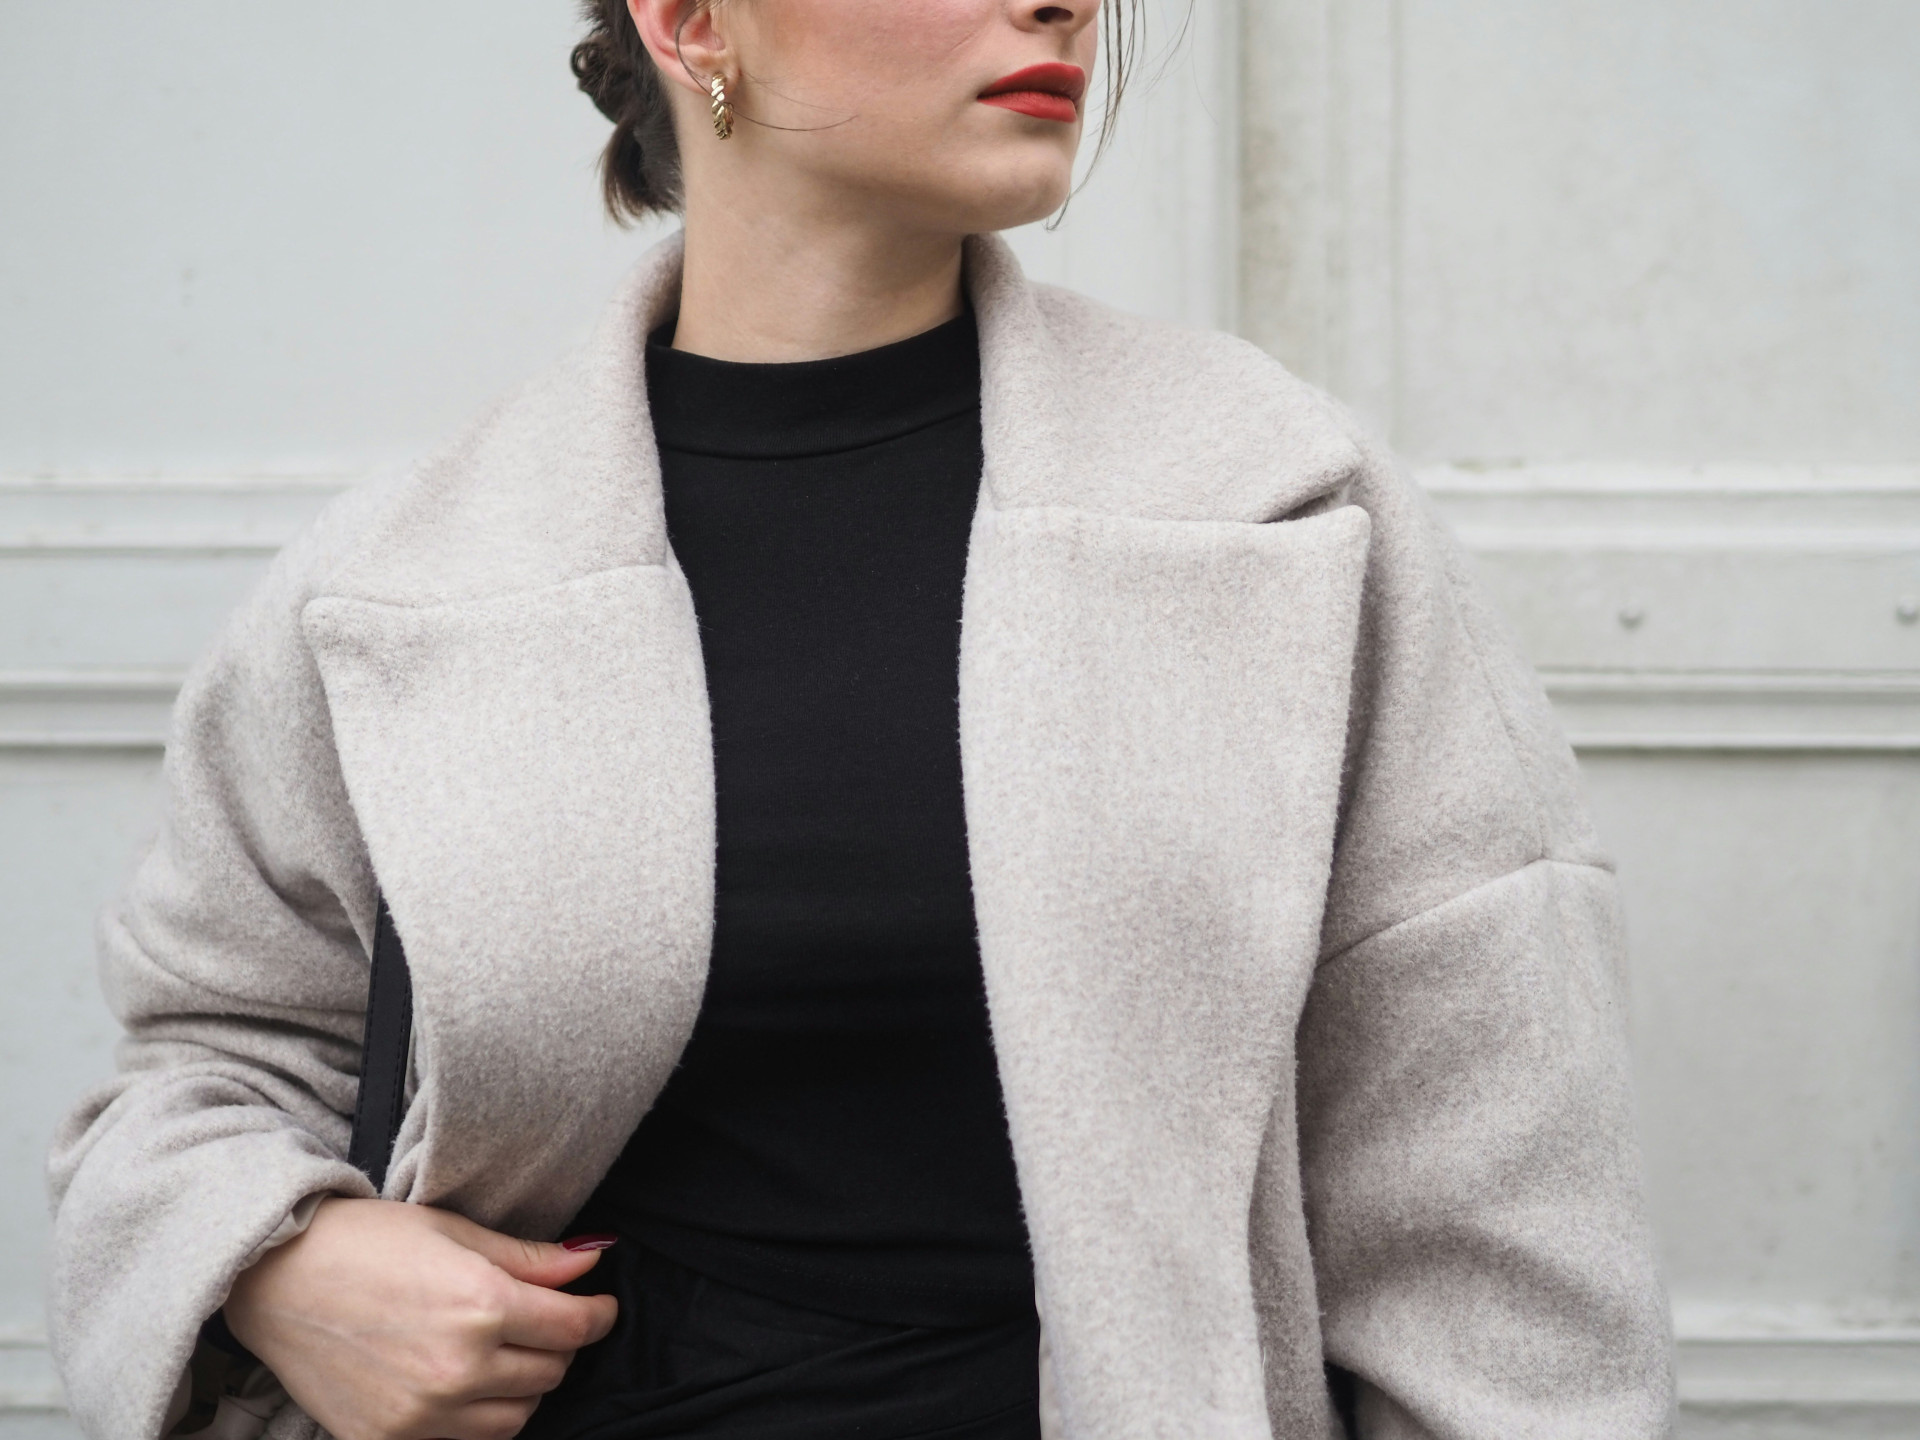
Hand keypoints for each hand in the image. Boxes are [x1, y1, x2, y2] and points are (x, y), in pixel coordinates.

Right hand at [223, 1197, 617, 1439]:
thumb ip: (530, 1259)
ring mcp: (422, 1416)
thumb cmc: (366, 1241)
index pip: (576, 1328)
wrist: (276, 1277)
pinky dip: (477, 1420)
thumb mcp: (455, 1232)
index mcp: (481, 1305)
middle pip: (551, 1373)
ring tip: (499, 1354)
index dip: (599, 1315)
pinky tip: (462, 1387)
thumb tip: (593, 1261)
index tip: (599, 1306)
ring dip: (522, 1388)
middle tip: (541, 1321)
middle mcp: (458, 1369)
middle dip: (558, 1345)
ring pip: (517, 1418)